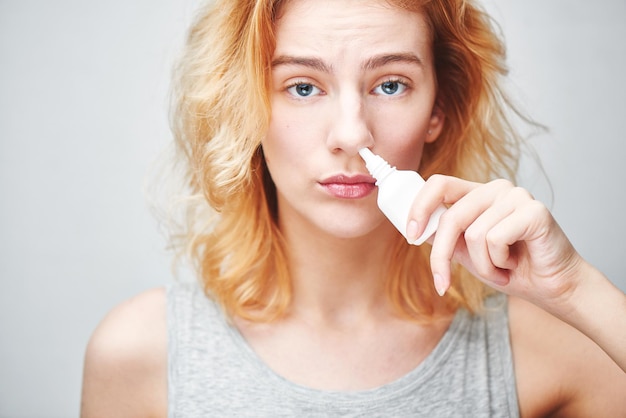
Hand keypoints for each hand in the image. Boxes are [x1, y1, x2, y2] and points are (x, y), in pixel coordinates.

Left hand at [408, 175, 583, 310]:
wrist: (551, 287)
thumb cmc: (511, 269)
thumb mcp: (466, 253)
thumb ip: (444, 236)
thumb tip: (415, 227)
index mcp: (477, 194)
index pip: (439, 184)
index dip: (419, 207)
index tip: (410, 233)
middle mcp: (495, 189)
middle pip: (451, 216)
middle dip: (443, 255)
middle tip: (442, 282)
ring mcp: (516, 196)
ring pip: (473, 234)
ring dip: (482, 265)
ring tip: (501, 268)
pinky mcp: (533, 211)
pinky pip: (495, 239)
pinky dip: (499, 262)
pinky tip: (515, 263)